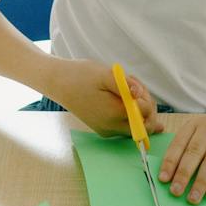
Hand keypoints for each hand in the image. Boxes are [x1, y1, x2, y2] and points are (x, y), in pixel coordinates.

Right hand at [45, 59, 164, 138]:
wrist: (59, 83)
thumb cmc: (81, 76)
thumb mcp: (106, 75)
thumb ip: (127, 86)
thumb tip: (140, 95)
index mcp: (114, 115)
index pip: (146, 113)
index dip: (145, 97)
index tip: (133, 84)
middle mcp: (112, 128)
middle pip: (145, 123)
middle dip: (145, 104)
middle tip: (132, 84)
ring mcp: (108, 130)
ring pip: (136, 124)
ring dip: (137, 106)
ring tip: (124, 87)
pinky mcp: (104, 129)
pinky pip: (125, 124)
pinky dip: (129, 111)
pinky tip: (120, 95)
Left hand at [160, 114, 205, 203]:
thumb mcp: (202, 139)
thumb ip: (187, 152)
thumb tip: (170, 178)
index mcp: (195, 124)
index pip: (179, 144)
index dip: (170, 162)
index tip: (163, 179)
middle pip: (194, 152)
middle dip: (183, 174)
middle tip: (176, 192)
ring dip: (200, 182)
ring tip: (193, 198)